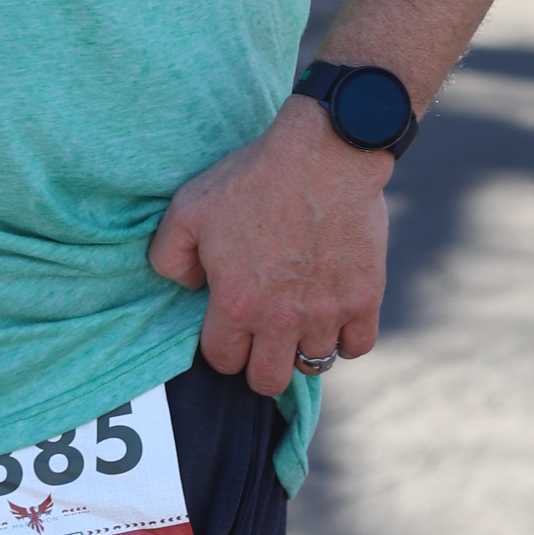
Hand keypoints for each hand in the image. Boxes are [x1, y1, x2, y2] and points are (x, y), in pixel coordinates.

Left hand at [148, 95, 391, 397]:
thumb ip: (168, 255)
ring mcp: (326, 312)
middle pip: (266, 381)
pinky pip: (357, 346)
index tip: (230, 324)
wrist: (324, 153)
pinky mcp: (365, 298)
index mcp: (235, 305)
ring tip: (298, 321)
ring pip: (313, 366)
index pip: (223, 361)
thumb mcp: (188, 207)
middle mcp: (280, 320)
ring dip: (302, 348)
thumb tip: (189, 286)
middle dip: (259, 364)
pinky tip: (334, 315)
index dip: (223, 346)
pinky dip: (346, 338)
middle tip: (262, 335)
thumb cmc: (253, 177)